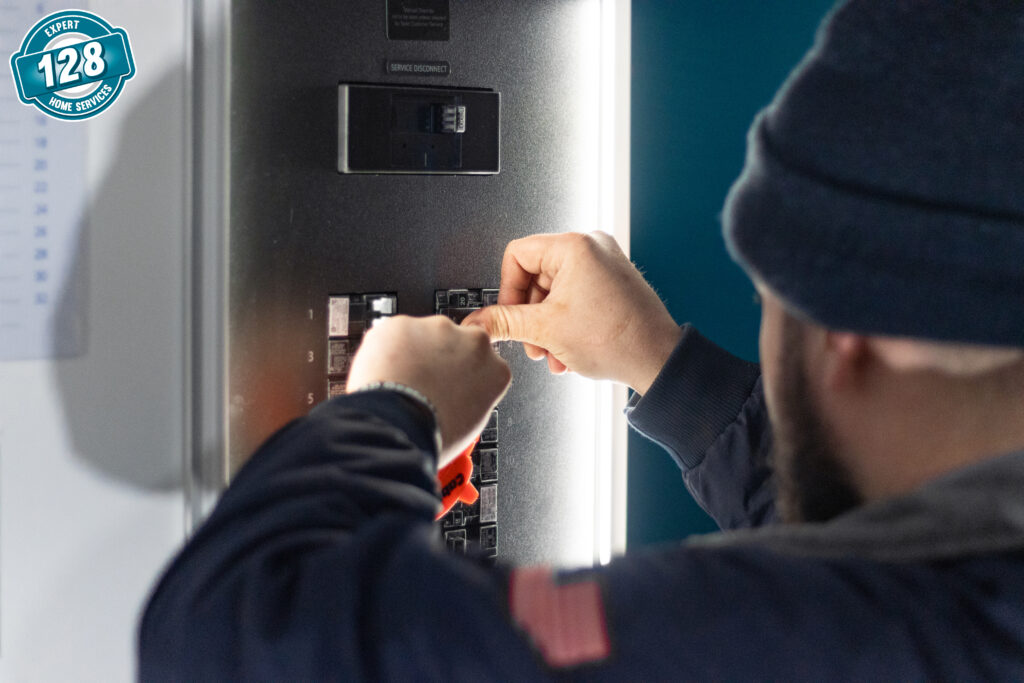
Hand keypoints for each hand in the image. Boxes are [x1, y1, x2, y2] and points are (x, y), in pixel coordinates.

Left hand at [346, 315, 510, 465]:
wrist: (398, 427)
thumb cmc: (434, 433)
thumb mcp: (472, 424)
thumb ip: (474, 398)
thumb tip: (463, 397)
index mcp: (495, 369)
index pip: (483, 364)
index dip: (462, 375)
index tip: (450, 384)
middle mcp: (473, 342)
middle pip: (455, 343)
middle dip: (439, 358)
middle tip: (422, 383)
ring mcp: (439, 329)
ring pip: (423, 335)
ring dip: (412, 352)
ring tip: (401, 383)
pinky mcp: (405, 324)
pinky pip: (394, 333)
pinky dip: (387, 349)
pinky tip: (385, 373)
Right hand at [462, 232, 681, 393]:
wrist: (658, 360)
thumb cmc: (618, 340)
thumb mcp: (546, 330)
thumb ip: (504, 322)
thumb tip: (478, 321)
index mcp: (574, 246)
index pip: (516, 255)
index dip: (506, 290)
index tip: (509, 316)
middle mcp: (592, 247)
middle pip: (535, 276)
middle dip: (531, 317)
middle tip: (533, 342)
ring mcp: (605, 264)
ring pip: (554, 292)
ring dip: (548, 327)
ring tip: (554, 352)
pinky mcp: (613, 282)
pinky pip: (575, 296)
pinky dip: (566, 323)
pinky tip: (568, 350)